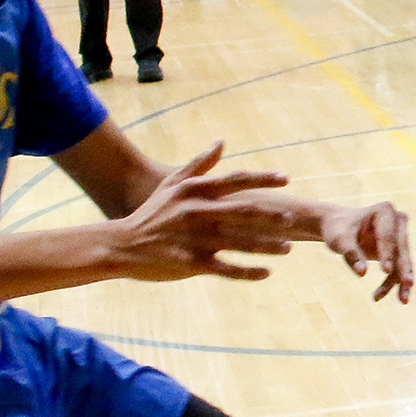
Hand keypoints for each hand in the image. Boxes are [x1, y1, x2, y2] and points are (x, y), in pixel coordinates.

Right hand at [110, 142, 302, 281]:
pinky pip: (225, 269)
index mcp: (195, 191)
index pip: (235, 181)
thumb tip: (222, 142)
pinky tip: (266, 274)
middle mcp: (197, 212)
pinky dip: (247, 272)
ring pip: (238, 242)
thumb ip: (199, 164)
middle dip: (270, 216)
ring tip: (289, 249)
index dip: (262, 179)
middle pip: (242, 211)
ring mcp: (195, 239)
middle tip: (293, 218)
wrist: (122, 244)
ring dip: (266, 246)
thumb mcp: (172, 184)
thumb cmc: (152, 213)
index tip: (286, 178)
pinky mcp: (191, 263)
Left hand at [316, 199, 415, 302]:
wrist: (338, 226)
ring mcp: (399, 236)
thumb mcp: (339, 239)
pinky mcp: (397, 250)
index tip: (386, 271)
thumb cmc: (338, 229)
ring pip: (403, 262)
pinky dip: (390, 284)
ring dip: (401, 282)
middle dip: (404, 269)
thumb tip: (362, 273)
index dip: (387, 254)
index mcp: (385, 211)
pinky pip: (398, 270)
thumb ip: (351, 254)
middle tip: (408, 284)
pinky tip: (377, 296)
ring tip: (403, 301)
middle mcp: (397, 222)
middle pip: (401, 249)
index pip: (387, 236)